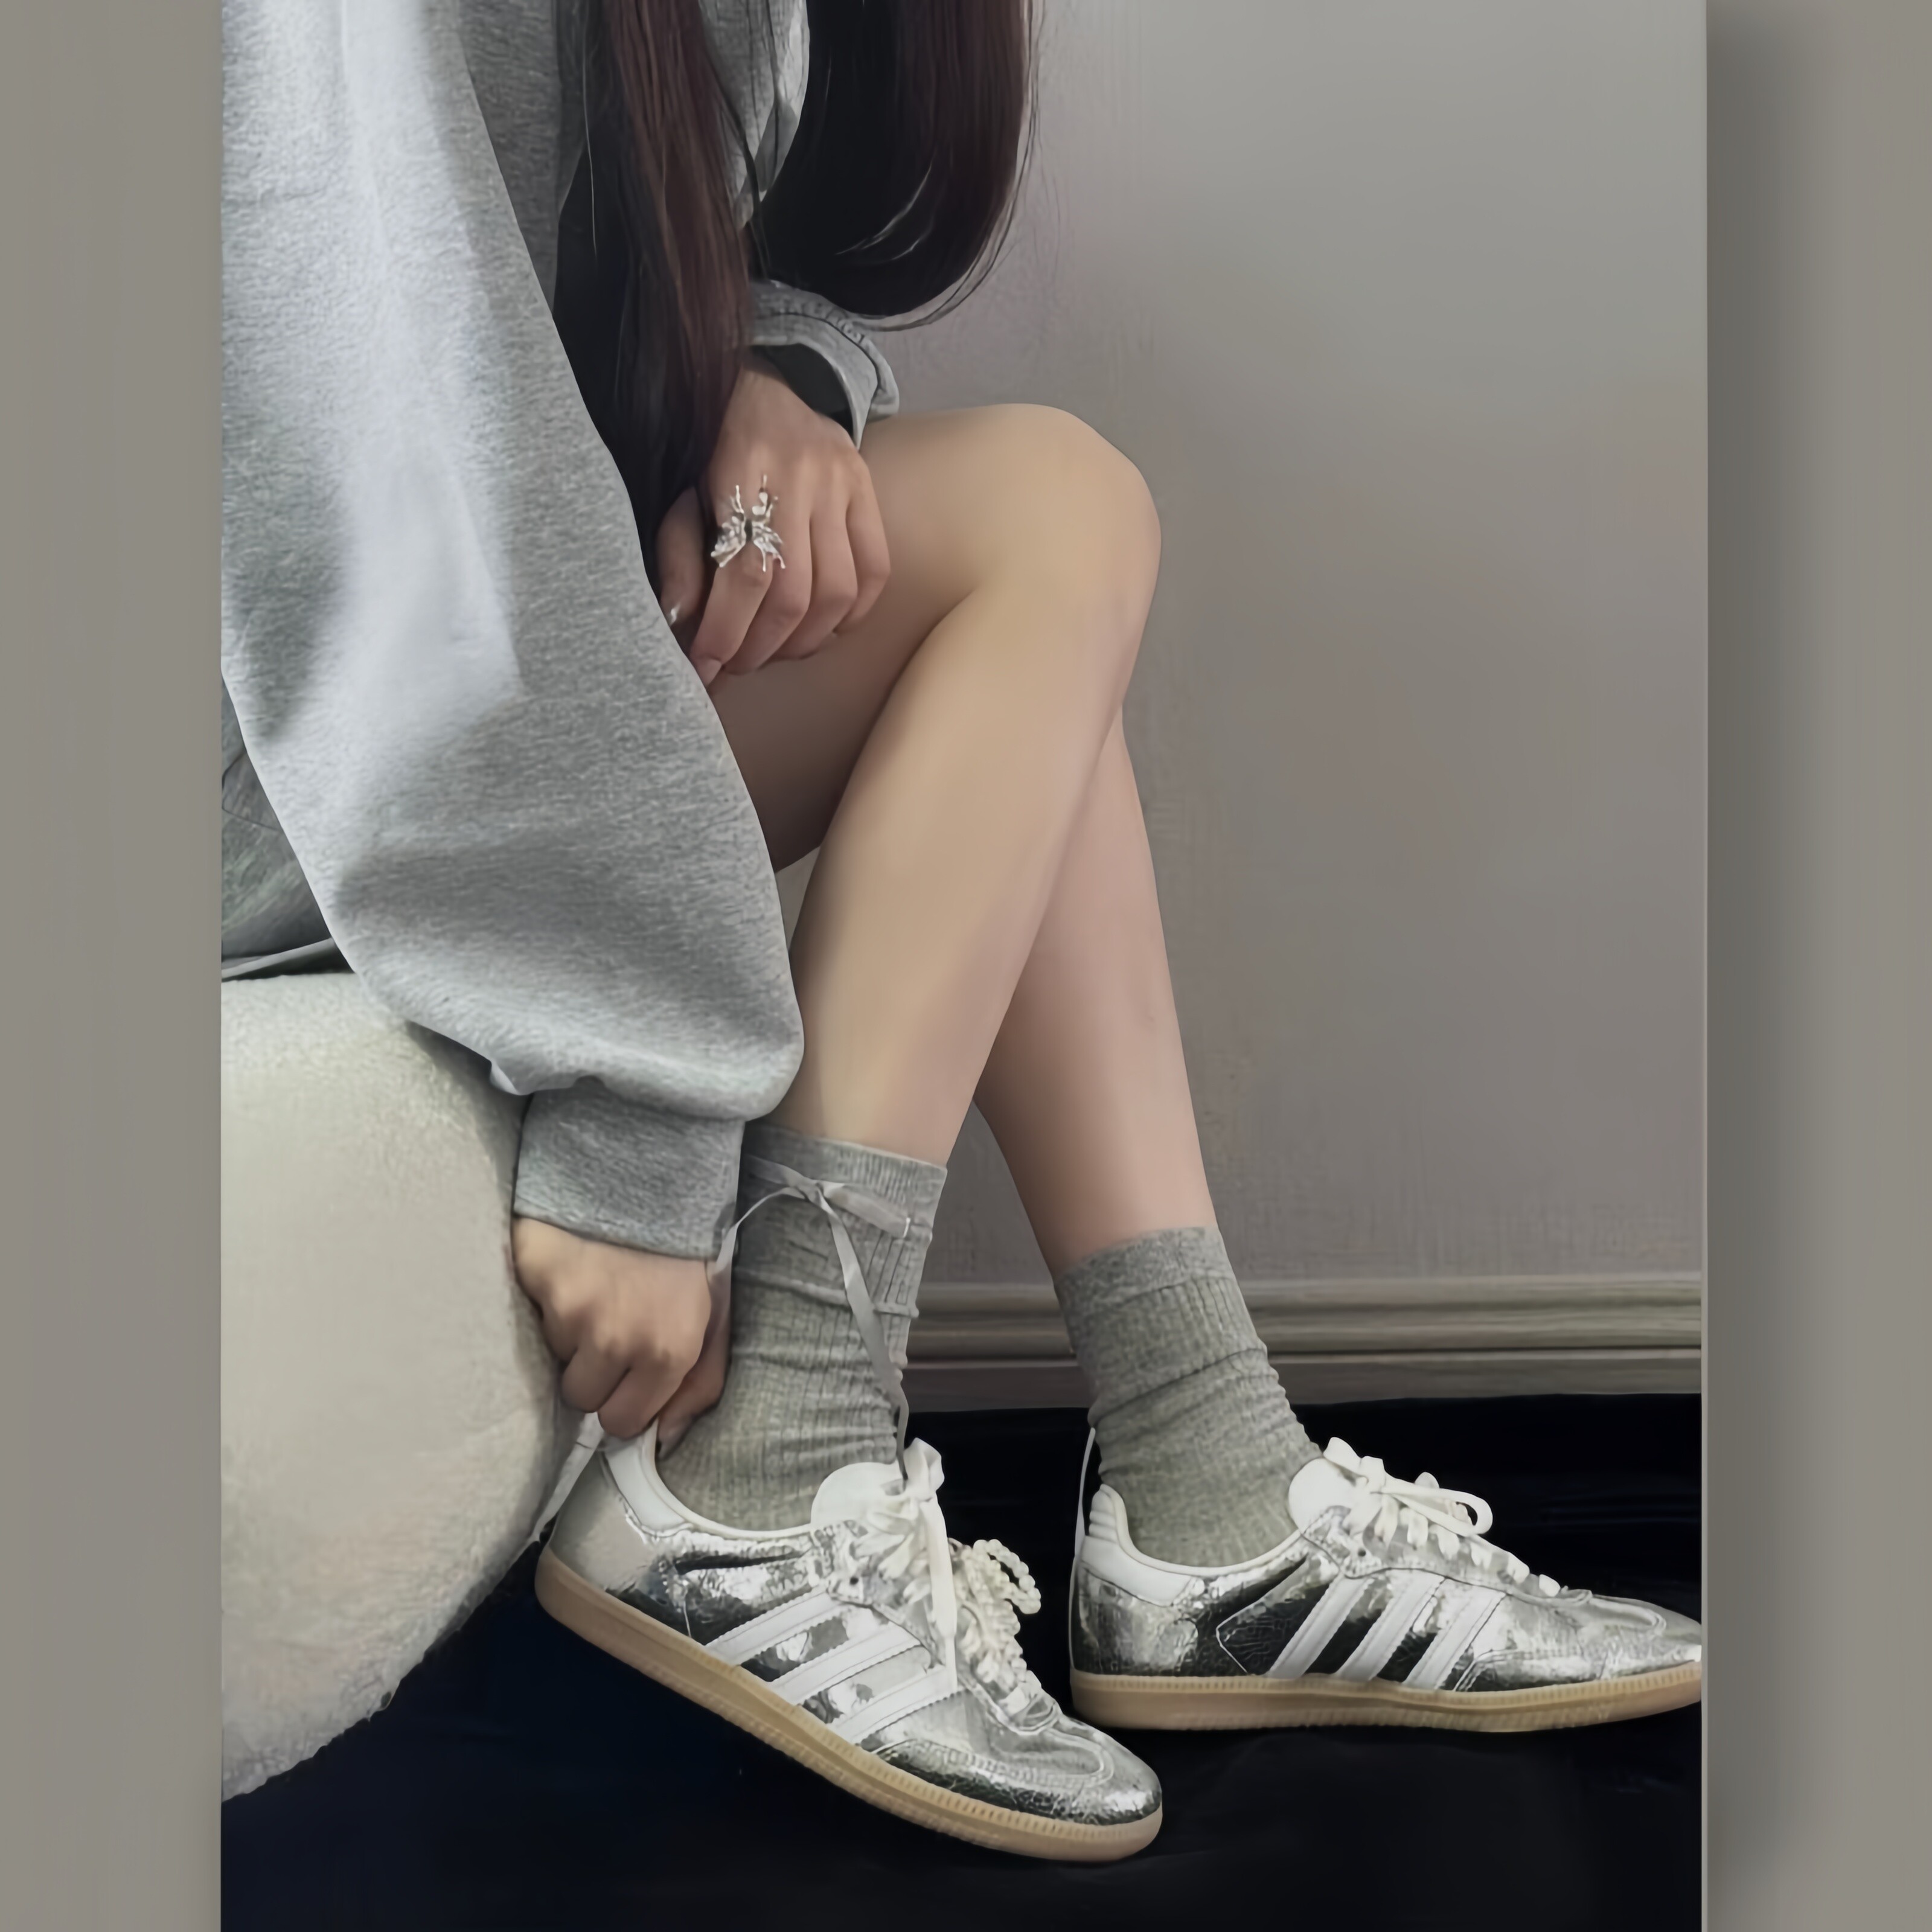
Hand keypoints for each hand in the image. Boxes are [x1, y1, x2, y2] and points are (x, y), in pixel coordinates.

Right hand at [512, 1218, 729, 1446]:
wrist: (647, 1172)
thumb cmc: (681, 1251)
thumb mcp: (715, 1314)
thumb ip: (701, 1381)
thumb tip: (668, 1438)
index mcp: (670, 1350)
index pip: (623, 1421)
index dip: (623, 1397)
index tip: (628, 1366)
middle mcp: (619, 1338)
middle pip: (582, 1397)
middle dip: (592, 1368)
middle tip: (609, 1320)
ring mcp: (572, 1310)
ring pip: (553, 1355)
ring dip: (567, 1330)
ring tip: (592, 1286)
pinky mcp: (537, 1279)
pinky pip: (527, 1317)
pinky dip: (542, 1299)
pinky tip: (569, 1271)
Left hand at [654, 356, 889, 684]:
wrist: (763, 383)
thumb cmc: (711, 446)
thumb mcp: (679, 491)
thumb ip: (679, 554)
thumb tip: (681, 621)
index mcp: (741, 466)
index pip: (743, 572)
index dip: (726, 631)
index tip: (706, 667)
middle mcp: (800, 474)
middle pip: (793, 592)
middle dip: (761, 645)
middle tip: (738, 664)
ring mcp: (841, 482)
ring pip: (836, 590)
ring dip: (805, 640)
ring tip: (775, 651)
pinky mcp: (867, 490)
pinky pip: (875, 570)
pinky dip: (851, 615)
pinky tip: (820, 629)